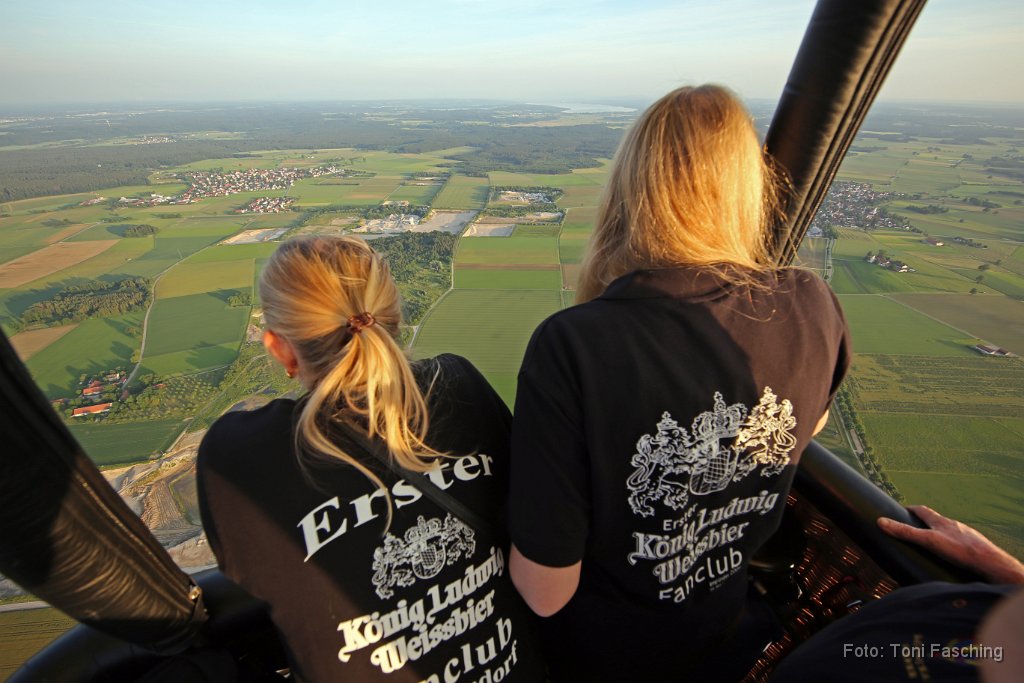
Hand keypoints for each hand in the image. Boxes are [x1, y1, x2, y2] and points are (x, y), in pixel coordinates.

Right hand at [877, 505, 1023, 584]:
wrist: (990, 562)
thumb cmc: (960, 550)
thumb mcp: (928, 541)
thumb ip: (906, 532)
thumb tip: (881, 522)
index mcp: (941, 522)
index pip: (923, 510)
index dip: (912, 509)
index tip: (903, 510)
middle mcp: (954, 525)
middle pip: (936, 520)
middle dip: (924, 523)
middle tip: (914, 528)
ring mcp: (965, 535)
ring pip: (949, 532)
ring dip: (939, 535)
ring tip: (931, 545)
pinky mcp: (973, 547)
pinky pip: (959, 543)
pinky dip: (951, 546)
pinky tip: (951, 557)